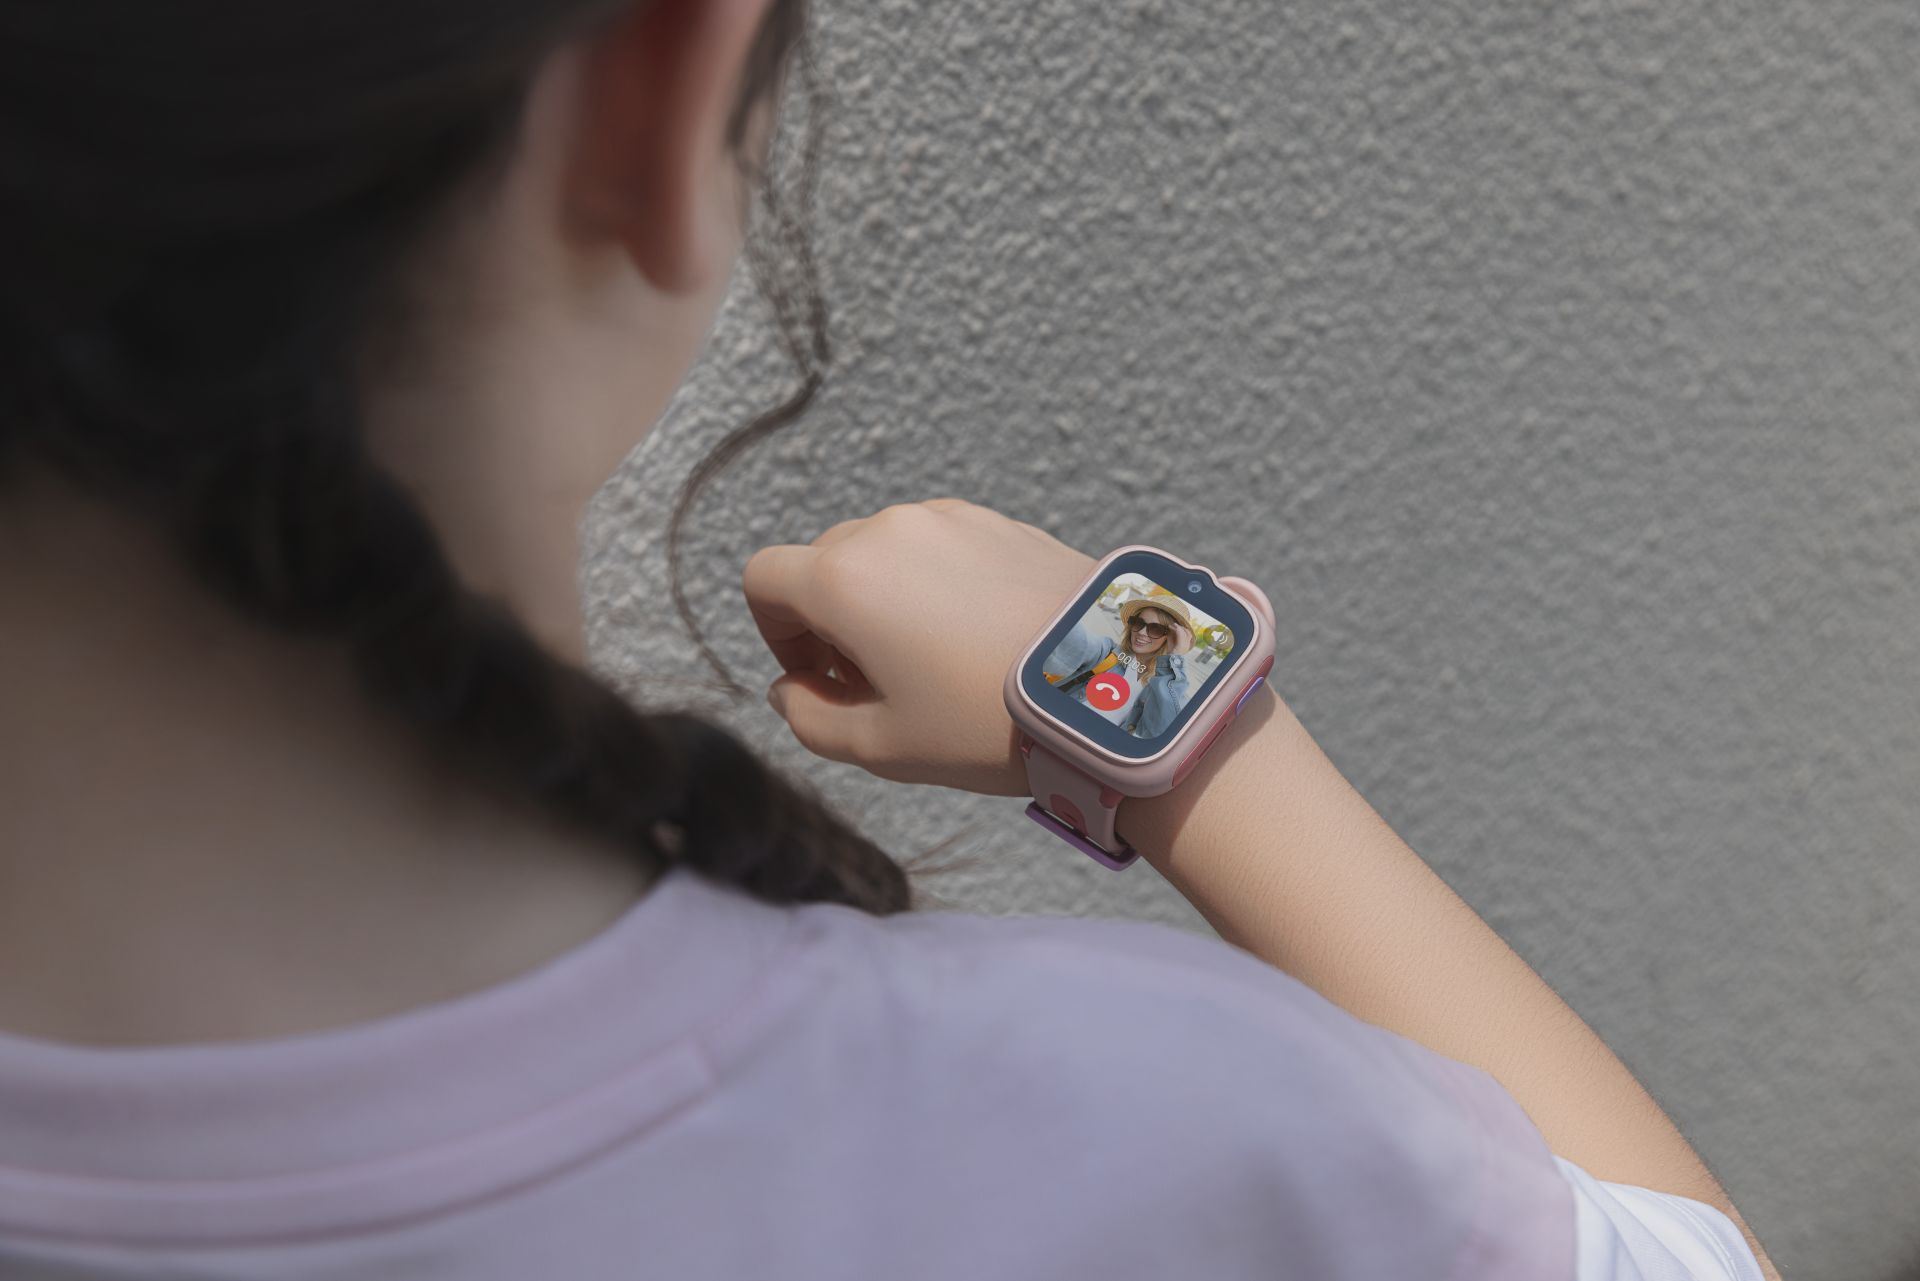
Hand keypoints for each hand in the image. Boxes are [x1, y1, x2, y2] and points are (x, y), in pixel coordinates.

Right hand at [742, 498, 1096, 795]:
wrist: (1107, 688)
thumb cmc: (987, 722)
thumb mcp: (882, 746)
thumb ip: (809, 719)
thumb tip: (790, 689)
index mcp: (844, 579)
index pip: (764, 580)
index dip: (773, 633)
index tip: (815, 677)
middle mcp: (889, 531)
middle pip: (822, 563)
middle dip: (827, 620)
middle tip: (871, 682)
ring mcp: (948, 519)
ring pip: (883, 551)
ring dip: (882, 599)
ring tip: (929, 662)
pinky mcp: (998, 523)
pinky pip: (939, 547)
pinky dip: (933, 584)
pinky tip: (975, 639)